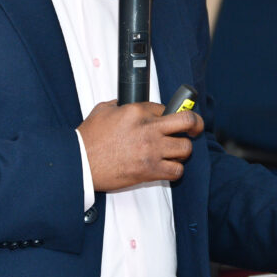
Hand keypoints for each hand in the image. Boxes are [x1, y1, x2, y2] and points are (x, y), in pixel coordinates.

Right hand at [77, 100, 203, 191]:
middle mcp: (148, 129)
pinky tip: (168, 166)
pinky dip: (175, 170)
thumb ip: (119, 105)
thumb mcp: (103, 110)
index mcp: (136, 111)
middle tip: (195, 127)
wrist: (80, 163)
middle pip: (187, 122)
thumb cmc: (88, 139)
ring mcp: (151, 150)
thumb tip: (127, 105)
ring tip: (175, 151)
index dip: (168, 113)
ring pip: (185, 148)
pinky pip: (176, 171)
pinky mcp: (150, 170)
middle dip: (195, 124)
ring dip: (182, 150)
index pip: (165, 108)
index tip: (171, 118)